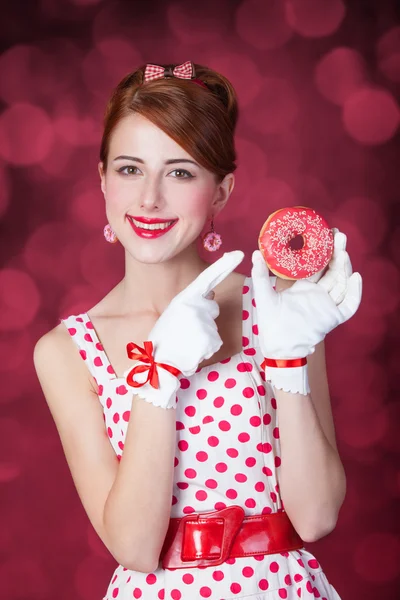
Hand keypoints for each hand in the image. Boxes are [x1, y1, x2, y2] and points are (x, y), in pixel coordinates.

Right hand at [124, 250, 244, 407]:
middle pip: (212, 308)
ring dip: (203, 336)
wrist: (157, 363)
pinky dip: (206, 349)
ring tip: (185, 342)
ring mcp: (204, 323)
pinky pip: (215, 343)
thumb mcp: (175, 312)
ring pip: (213, 327)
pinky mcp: (210, 341)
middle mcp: (196, 307)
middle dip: (204, 318)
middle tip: (183, 330)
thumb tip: (212, 295)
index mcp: (185, 297)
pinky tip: (191, 351)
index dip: (225, 264)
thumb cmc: (165, 338)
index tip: (240, 253)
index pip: (208, 277)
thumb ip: (194, 302)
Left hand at [251, 229, 361, 393]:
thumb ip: (260, 275)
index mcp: (303, 287)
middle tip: (338, 235)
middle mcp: (317, 294)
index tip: (325, 233)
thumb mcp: (263, 295)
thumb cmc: (271, 323)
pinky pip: (349, 305)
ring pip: (341, 283)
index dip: (322, 250)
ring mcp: (327, 305)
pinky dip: (355, 293)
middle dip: (336, 252)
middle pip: (332, 270)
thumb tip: (255, 252)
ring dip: (344, 267)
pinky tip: (355, 278)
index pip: (317, 265)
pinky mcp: (333, 317)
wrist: (278, 346)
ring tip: (343, 251)